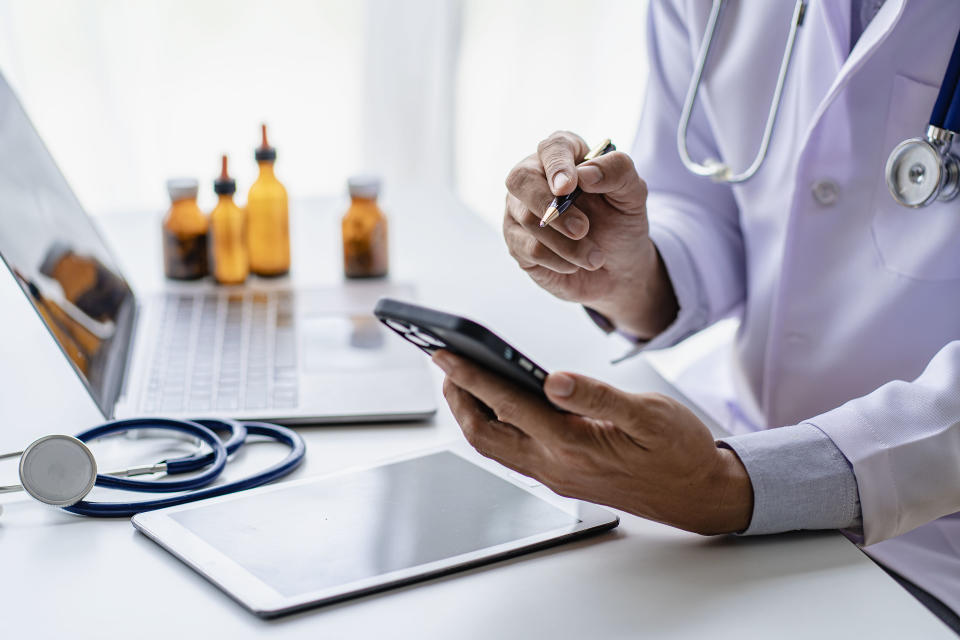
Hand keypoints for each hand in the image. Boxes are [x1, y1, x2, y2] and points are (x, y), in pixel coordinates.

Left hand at [434, 350, 752, 534]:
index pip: (507, 405)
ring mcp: (554, 475)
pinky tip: (496, 403)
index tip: (444, 352)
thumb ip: (598, 397)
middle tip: (443, 361)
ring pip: (494, 446)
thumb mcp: (648, 415)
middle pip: (484, 433)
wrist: (698, 495)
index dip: (470, 376)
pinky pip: (511, 452)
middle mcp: (554, 466)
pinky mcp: (560, 477)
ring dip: (470, 412)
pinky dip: (493, 425)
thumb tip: (553, 379)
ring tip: (460, 378)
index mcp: (572, 446)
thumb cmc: (679, 451)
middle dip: (457, 396)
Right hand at [503, 131, 677, 338]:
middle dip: (550, 206)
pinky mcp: (516, 241)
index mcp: (564, 154)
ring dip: (566, 244)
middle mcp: (534, 177)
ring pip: (528, 219)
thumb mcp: (632, 194)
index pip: (551, 147)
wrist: (617, 267)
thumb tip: (585, 173)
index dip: (557, 165)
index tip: (567, 187)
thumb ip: (617, 172)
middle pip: (521, 180)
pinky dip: (559, 260)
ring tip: (595, 257)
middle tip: (582, 230)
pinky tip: (575, 264)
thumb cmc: (620, 221)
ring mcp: (519, 209)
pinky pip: (530, 249)